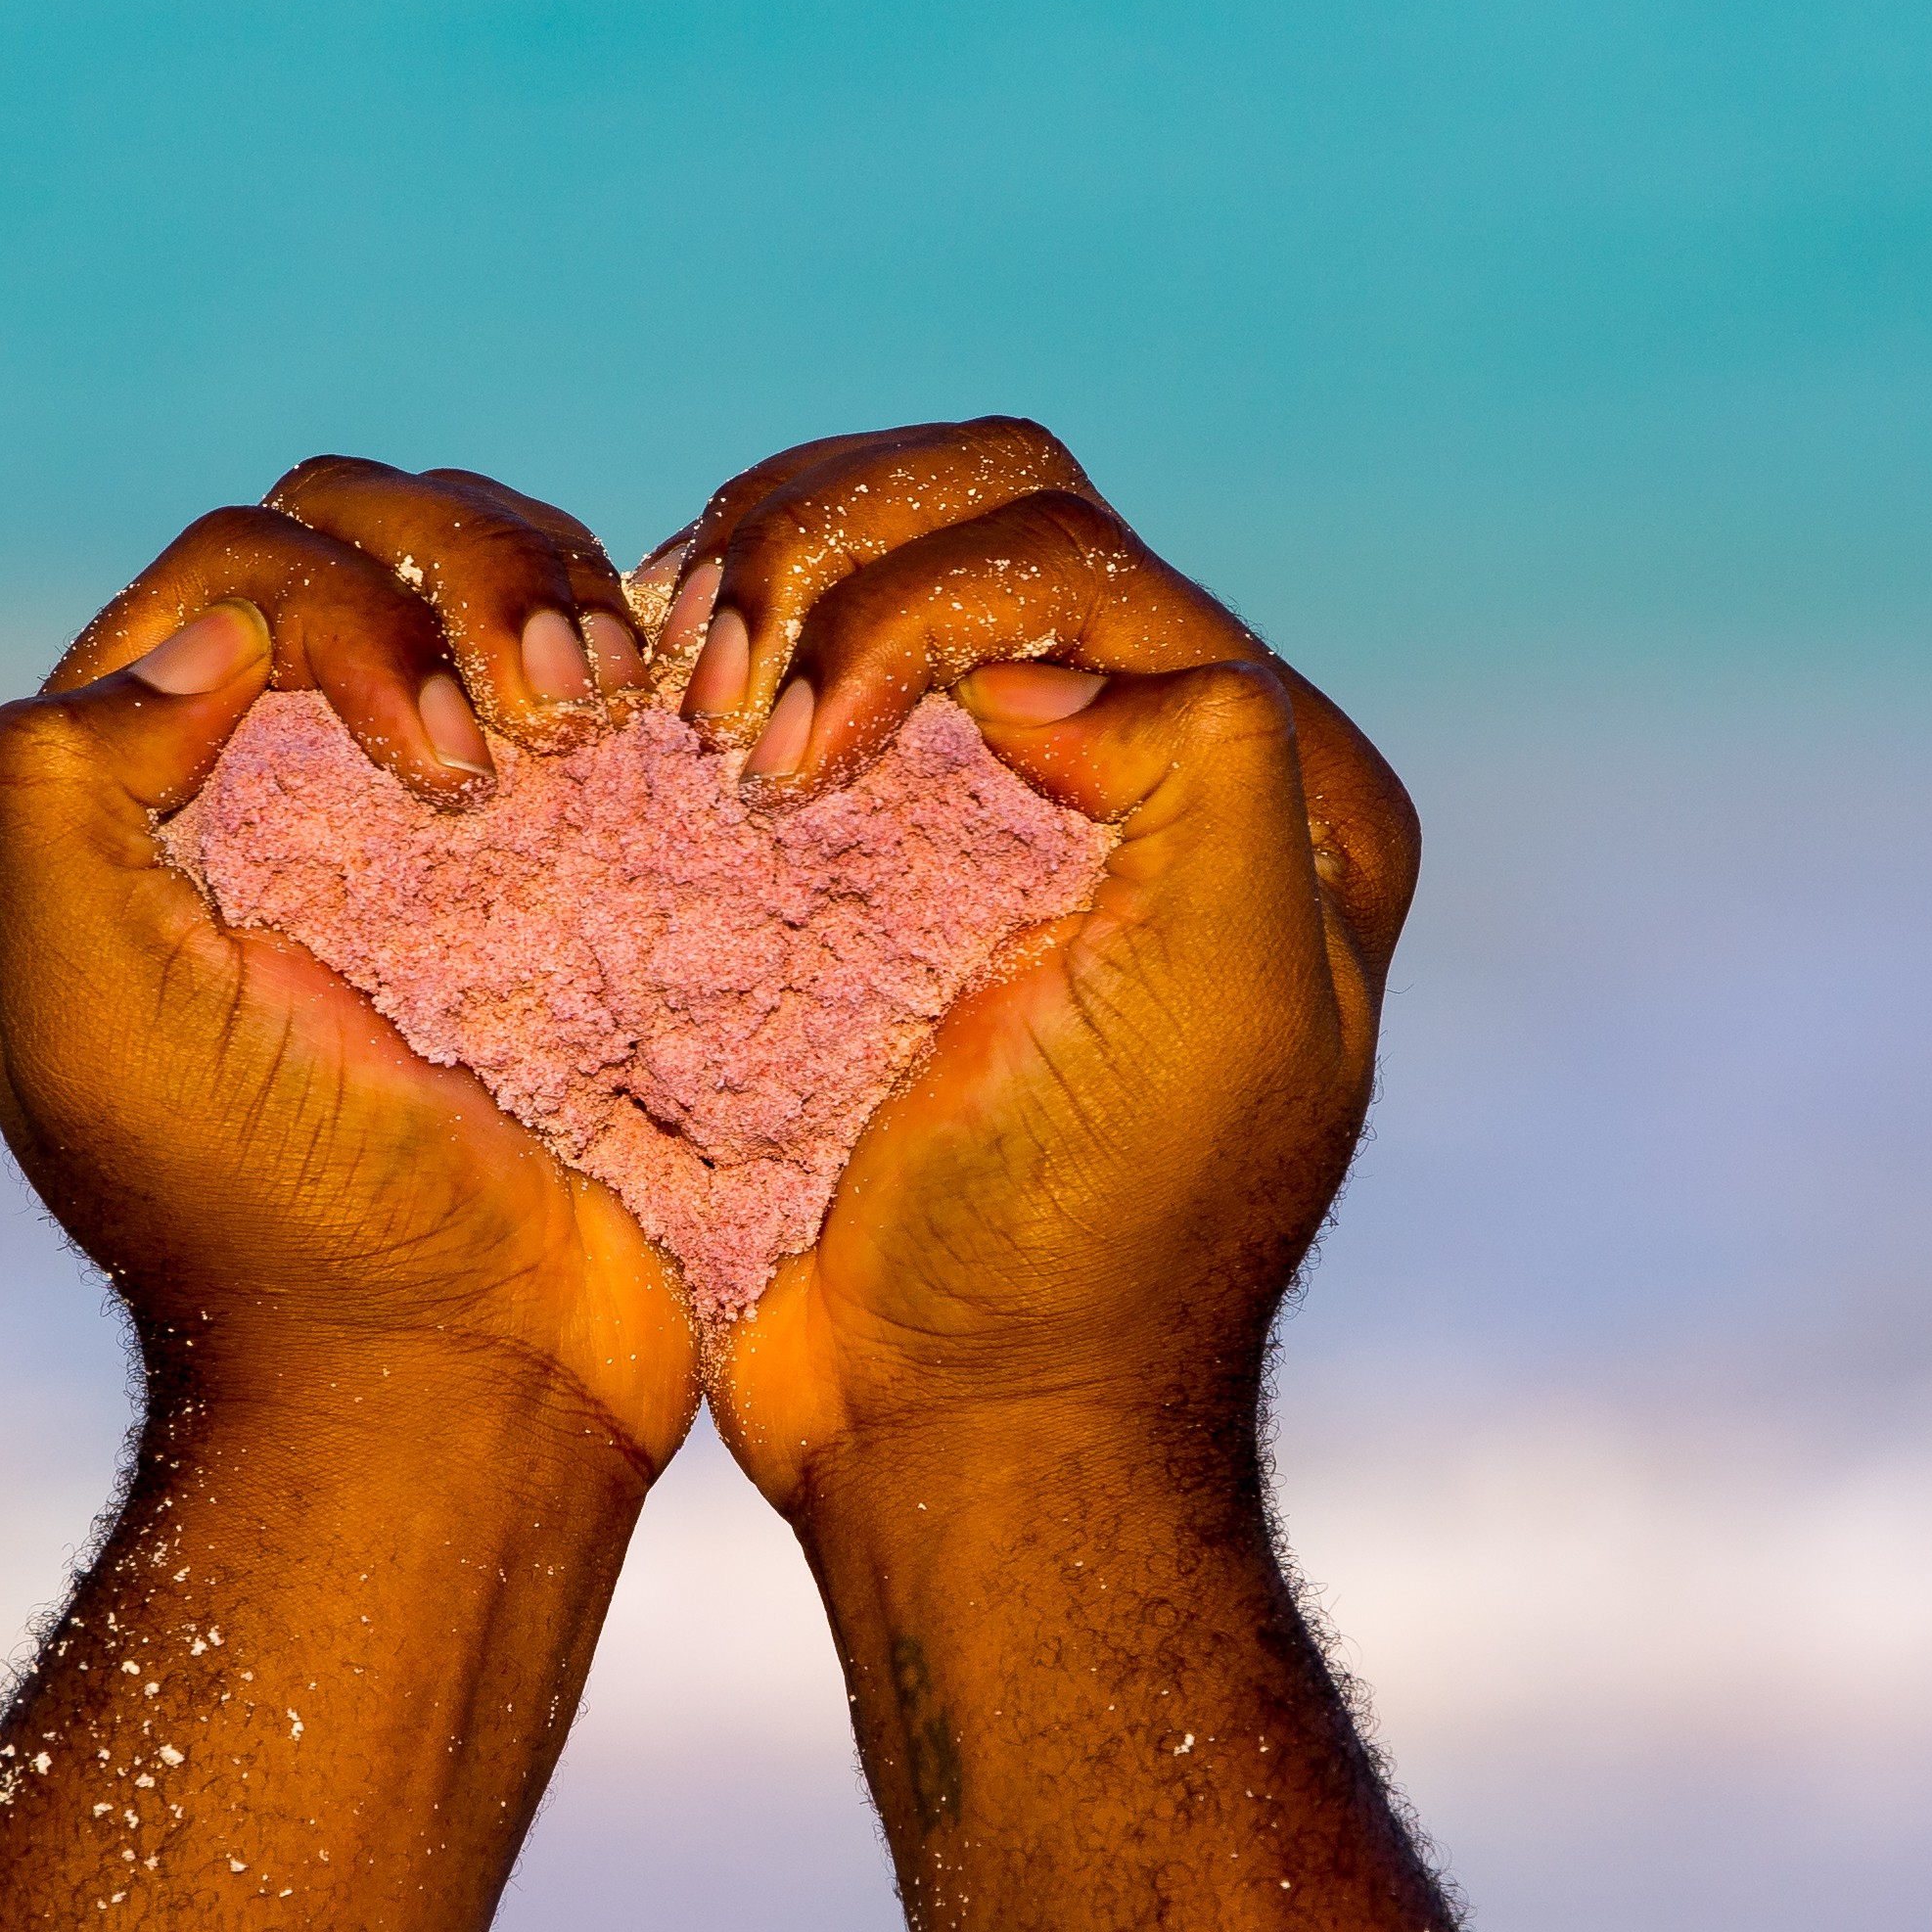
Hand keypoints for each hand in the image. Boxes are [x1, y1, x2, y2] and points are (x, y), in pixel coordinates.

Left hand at [0, 458, 698, 1468]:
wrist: (461, 1378)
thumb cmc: (275, 1216)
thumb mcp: (93, 1016)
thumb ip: (62, 796)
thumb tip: (203, 638)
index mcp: (116, 809)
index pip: (234, 572)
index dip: (350, 612)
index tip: (434, 767)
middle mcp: (248, 785)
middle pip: (354, 531)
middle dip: (466, 576)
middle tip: (537, 721)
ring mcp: (403, 815)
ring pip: (470, 571)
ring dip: (549, 594)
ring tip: (605, 708)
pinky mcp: (539, 858)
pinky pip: (574, 665)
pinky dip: (621, 651)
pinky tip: (653, 720)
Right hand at [637, 422, 1422, 1508]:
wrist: (955, 1424)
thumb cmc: (1084, 1240)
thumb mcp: (1219, 1000)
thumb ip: (1213, 769)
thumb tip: (1048, 658)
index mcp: (1275, 787)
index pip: (1077, 555)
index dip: (914, 603)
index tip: (804, 749)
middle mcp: (1163, 762)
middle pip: (984, 507)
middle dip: (820, 555)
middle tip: (722, 697)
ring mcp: (1015, 797)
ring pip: (883, 552)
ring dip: (758, 579)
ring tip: (682, 689)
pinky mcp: (890, 848)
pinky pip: (809, 657)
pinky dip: (722, 642)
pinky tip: (656, 694)